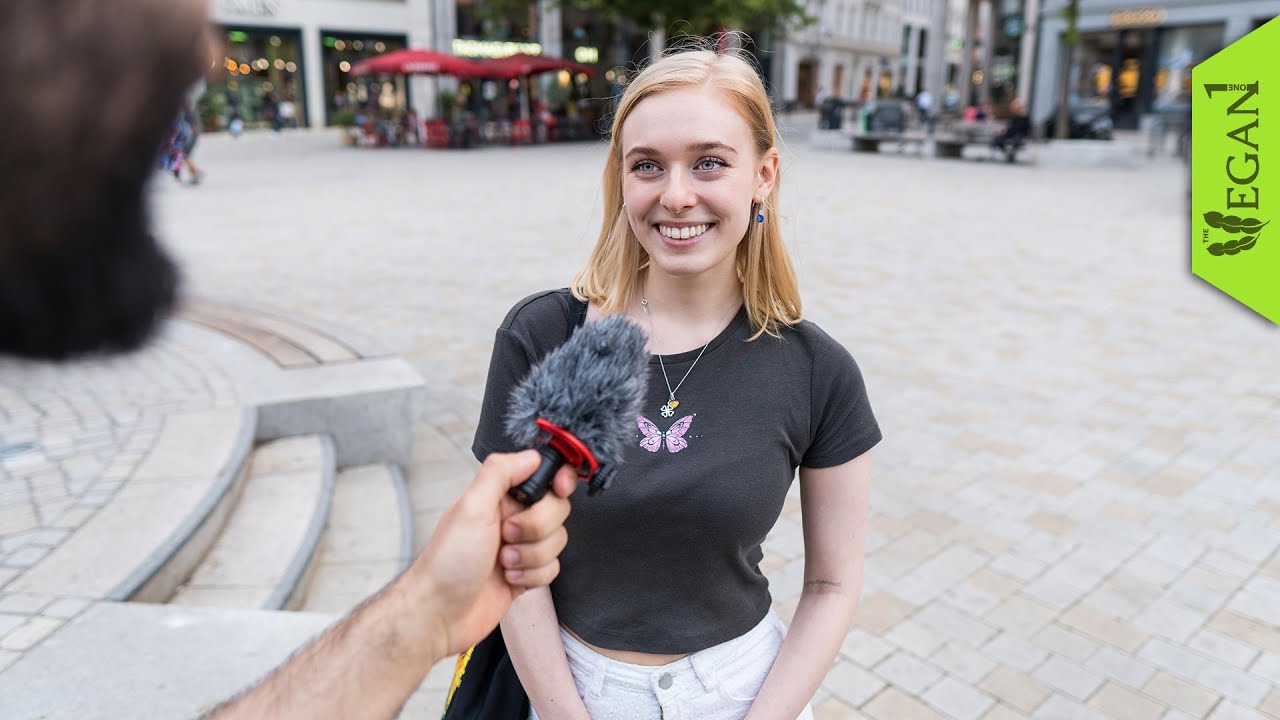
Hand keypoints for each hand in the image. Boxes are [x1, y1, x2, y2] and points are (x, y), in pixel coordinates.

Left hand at [415, 450, 575, 656]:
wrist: (441, 613)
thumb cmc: (448, 562)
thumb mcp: (472, 507)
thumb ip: (500, 473)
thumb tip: (530, 455)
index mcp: (498, 496)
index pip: (542, 475)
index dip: (557, 480)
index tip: (559, 488)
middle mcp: (511, 517)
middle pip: (557, 510)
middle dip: (537, 527)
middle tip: (507, 535)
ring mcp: (519, 547)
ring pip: (557, 541)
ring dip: (532, 555)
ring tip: (503, 563)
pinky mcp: (525, 573)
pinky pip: (552, 568)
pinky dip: (533, 576)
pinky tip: (509, 580)